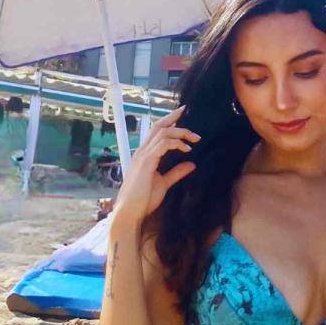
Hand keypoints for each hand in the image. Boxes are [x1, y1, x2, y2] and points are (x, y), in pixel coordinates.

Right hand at [110, 105, 199, 231]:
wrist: (130, 212)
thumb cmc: (143, 200)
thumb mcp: (164, 183)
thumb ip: (176, 172)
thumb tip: (192, 164)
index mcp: (144, 155)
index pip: (156, 132)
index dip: (169, 121)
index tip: (182, 114)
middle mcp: (142, 152)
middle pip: (158, 126)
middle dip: (174, 118)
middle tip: (188, 112)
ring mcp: (143, 156)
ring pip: (163, 133)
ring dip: (181, 132)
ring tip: (195, 139)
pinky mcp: (146, 162)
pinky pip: (163, 145)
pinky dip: (177, 143)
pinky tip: (187, 150)